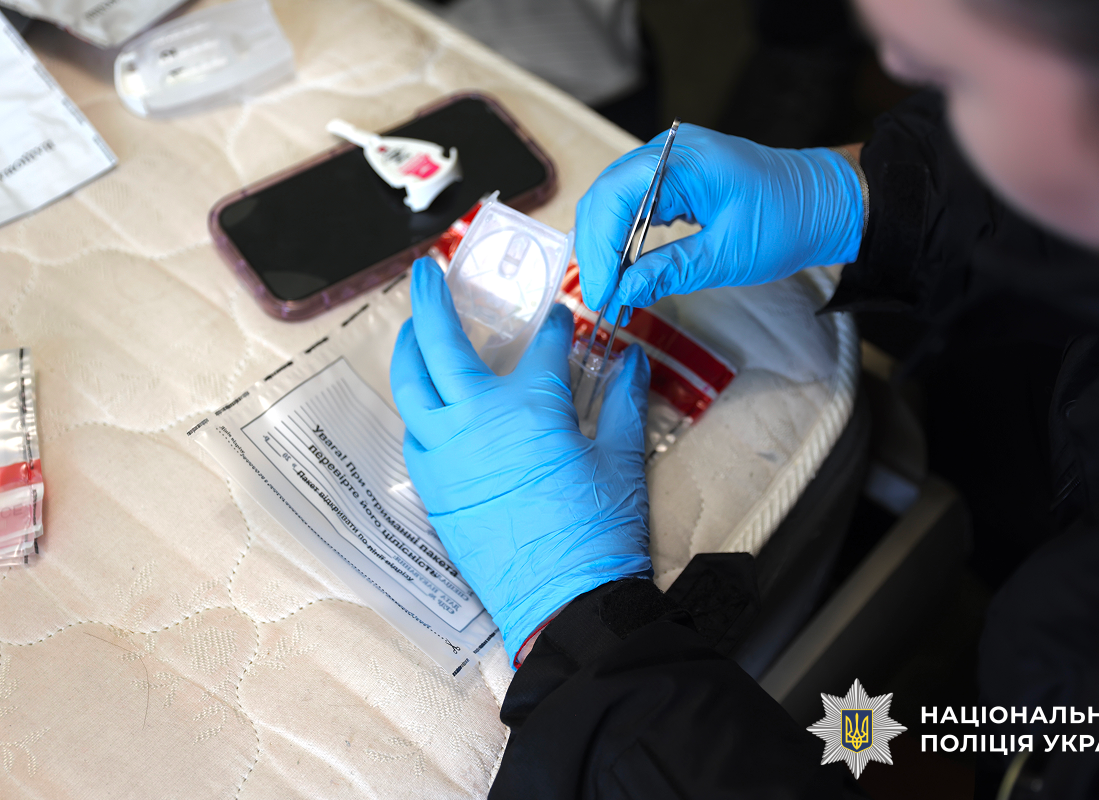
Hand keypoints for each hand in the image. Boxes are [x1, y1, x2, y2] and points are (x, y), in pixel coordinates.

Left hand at [391, 257, 652, 663]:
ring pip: (410, 385)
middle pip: (440, 343)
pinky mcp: (433, 487)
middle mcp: (475, 420)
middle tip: (427, 272)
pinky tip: (430, 401)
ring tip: (414, 328)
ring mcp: (445, 454)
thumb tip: (633, 362)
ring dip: (410, 348)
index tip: (561, 317)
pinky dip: (418, 405)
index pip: (541, 347)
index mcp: (529, 407)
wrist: (565, 602)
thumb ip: (625, 403)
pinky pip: (415, 432)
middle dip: (432, 300)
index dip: (554, 327)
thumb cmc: (599, 531)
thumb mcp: (623, 460)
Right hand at [575, 125, 864, 317]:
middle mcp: (671, 151)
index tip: (601, 294)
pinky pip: (631, 200)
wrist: (824, 202)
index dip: (600, 250)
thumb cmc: (789, 221)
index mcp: (688, 162)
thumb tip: (623, 292)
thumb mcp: (730, 256)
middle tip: (601, 298)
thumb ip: (671, 271)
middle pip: (605, 196)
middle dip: (596, 250)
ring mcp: (670, 159)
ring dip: (604, 244)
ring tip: (608, 288)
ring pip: (612, 198)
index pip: (616, 198)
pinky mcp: (674, 175)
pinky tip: (622, 265)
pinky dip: (621, 234)